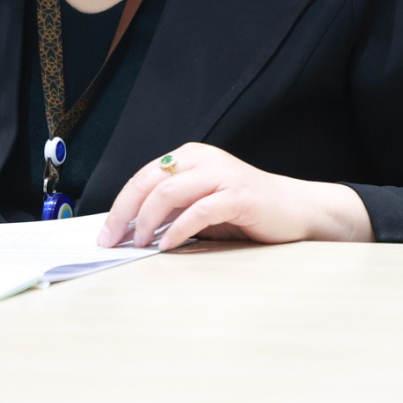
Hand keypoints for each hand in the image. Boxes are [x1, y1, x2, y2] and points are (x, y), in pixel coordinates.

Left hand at [97, 142, 372, 250]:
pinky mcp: (239, 196)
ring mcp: (222, 175)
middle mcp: (203, 159)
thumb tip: (130, 230)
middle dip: (124, 214)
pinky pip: (199, 211)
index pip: (143, 177)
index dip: (119, 205)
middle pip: (149, 182)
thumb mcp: (201, 204)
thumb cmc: (246, 211)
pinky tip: (169, 246)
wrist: (297, 209)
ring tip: (141, 244)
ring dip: (148, 222)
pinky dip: (178, 230)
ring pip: (169, 192)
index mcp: (190, 156)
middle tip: (113, 241)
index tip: (105, 234)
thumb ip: (172, 209)